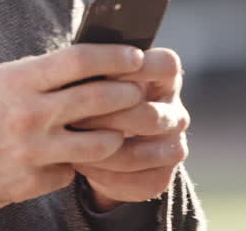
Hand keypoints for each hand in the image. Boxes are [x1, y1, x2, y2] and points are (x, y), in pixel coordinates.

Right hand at [0, 44, 145, 212]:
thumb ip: (40, 75)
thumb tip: (89, 62)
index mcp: (18, 80)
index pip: (80, 59)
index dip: (115, 55)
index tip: (136, 55)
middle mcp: (28, 114)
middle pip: (99, 99)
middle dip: (128, 94)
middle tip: (140, 92)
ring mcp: (31, 151)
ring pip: (99, 144)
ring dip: (114, 136)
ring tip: (117, 131)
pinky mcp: (31, 182)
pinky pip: (70, 172)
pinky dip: (74, 165)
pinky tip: (69, 159)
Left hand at [71, 47, 189, 209]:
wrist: (101, 143)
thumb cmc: (97, 97)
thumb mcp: (99, 77)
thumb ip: (97, 69)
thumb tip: (77, 65)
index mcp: (166, 78)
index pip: (166, 65)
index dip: (138, 68)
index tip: (102, 71)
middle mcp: (176, 113)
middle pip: (148, 115)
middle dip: (106, 117)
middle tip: (71, 116)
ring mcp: (173, 148)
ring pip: (136, 154)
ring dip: (99, 149)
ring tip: (70, 141)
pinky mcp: (161, 178)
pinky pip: (130, 180)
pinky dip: (100, 173)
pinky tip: (79, 162)